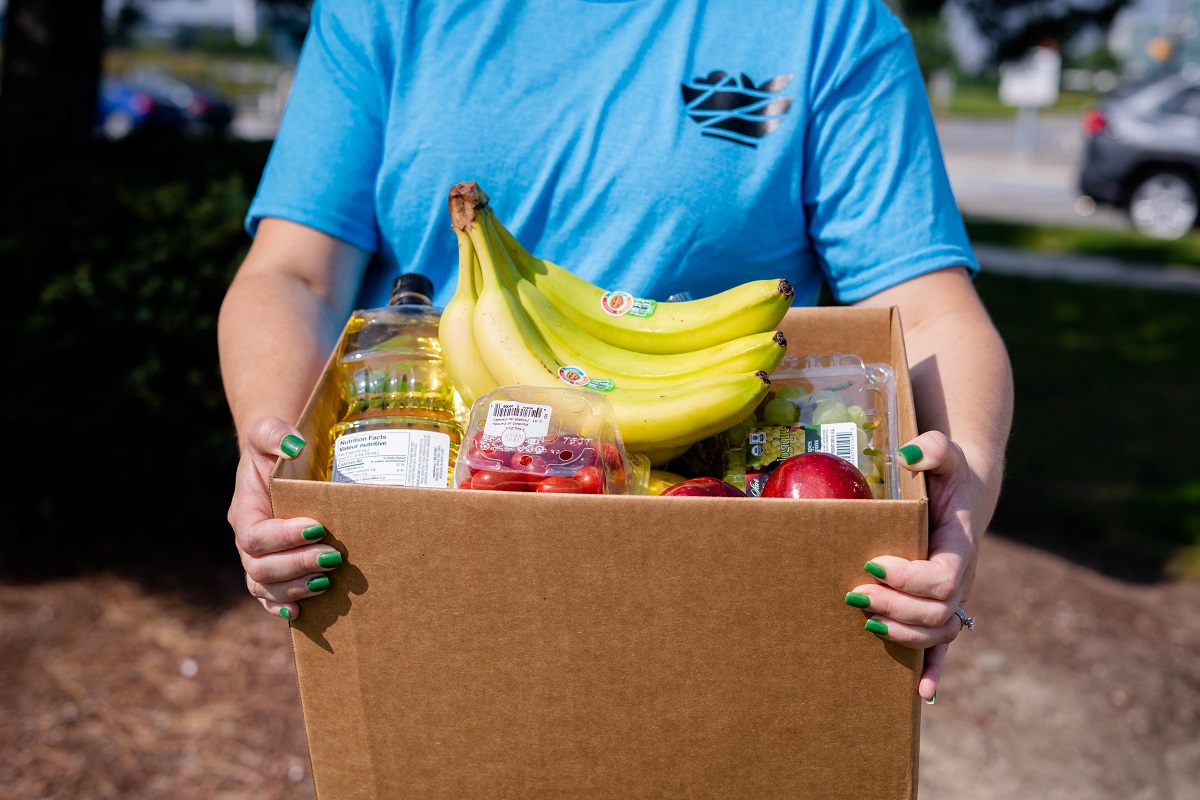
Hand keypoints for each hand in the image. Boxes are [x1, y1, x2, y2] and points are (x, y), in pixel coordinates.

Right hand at [228, 417, 340, 619]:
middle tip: (333, 557)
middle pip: (260, 566)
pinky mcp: (275, 570)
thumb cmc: (275, 446)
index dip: (283, 538)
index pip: (254, 535)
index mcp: (245, 510)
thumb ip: (275, 433)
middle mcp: (248, 540)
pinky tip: (300, 613)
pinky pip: (269, 598)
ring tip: (327, 582)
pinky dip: (281, 608)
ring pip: (264, 586)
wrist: (280, 462)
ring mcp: (260, 558)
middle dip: (297, 565)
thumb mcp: (269, 430)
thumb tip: (296, 446)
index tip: (317, 527)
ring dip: (295, 588)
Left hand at [845, 430, 984, 700]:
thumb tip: (910, 452)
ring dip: (902, 635)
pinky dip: (934, 669)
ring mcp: (953, 595)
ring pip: (938, 633)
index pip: (942, 577)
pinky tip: (921, 692)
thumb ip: (933, 447)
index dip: (909, 578)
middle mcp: (961, 576)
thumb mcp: (946, 453)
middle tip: (855, 595)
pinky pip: (943, 645)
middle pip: (936, 612)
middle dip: (895, 608)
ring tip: (867, 621)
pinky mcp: (941, 605)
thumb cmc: (949, 473)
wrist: (966, 491)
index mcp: (960, 545)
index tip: (874, 562)